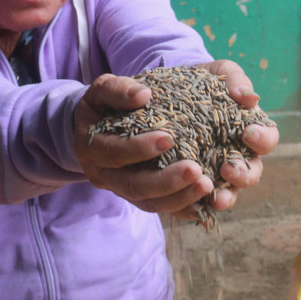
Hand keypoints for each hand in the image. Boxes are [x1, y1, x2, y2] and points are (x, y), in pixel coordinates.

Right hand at [73, 73, 213, 214]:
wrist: (96, 127)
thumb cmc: (104, 105)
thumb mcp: (103, 90)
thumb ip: (118, 89)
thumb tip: (143, 95)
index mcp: (93, 149)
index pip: (115, 153)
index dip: (139, 149)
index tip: (168, 138)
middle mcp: (105, 176)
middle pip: (134, 187)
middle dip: (166, 181)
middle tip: (196, 170)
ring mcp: (122, 191)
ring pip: (150, 204)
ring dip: (180, 197)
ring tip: (208, 185)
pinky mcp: (141, 199)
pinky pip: (163, 210)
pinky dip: (184, 210)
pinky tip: (207, 203)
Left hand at [191, 60, 278, 214]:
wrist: (170, 91)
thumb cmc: (204, 82)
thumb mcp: (220, 73)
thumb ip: (236, 81)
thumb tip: (249, 98)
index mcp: (250, 132)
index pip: (267, 141)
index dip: (262, 140)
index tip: (248, 133)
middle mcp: (238, 157)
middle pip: (252, 174)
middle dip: (244, 175)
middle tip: (228, 169)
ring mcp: (216, 173)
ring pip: (229, 193)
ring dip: (225, 197)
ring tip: (215, 198)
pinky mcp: (192, 184)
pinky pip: (199, 201)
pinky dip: (197, 206)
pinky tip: (189, 206)